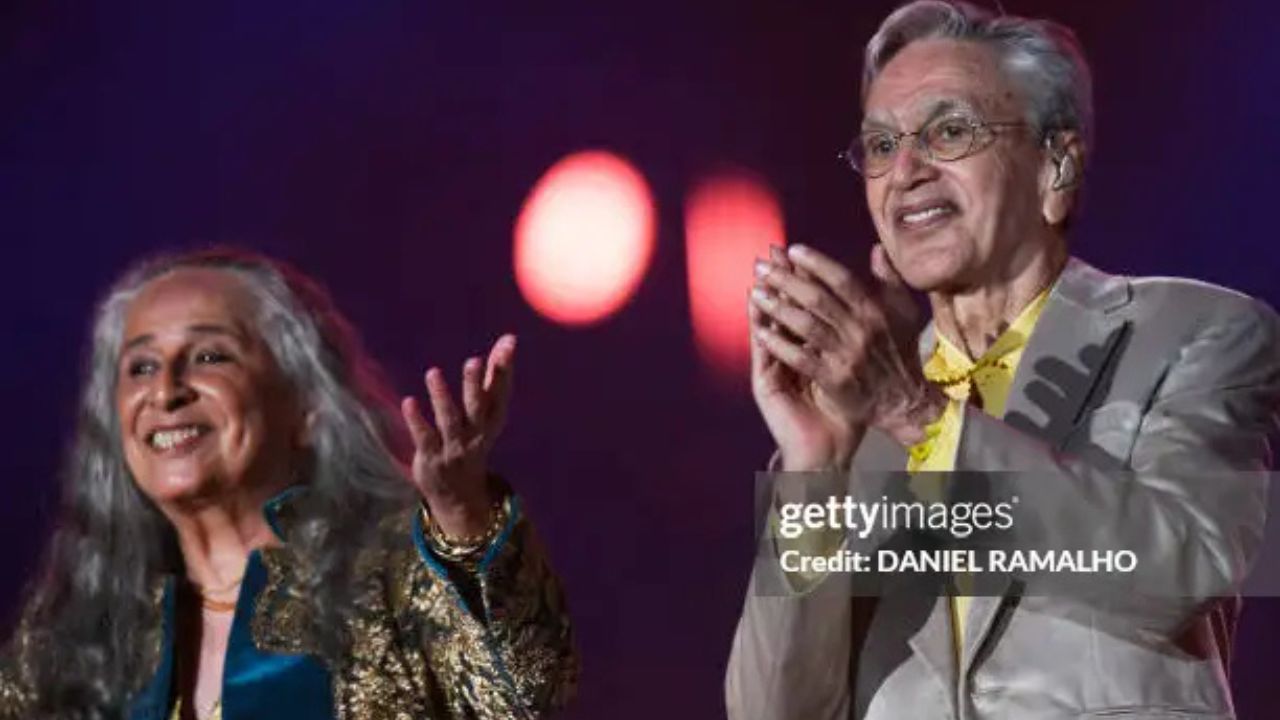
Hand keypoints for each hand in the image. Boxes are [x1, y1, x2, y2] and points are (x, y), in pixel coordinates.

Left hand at [400, 334, 515, 536]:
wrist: (460, 493)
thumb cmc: (473, 439)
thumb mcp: (487, 411)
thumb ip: (494, 375)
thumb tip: (510, 338)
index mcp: (492, 420)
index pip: (501, 391)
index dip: (504, 368)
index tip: (508, 342)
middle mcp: (476, 433)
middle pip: (478, 407)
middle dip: (475, 385)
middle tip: (473, 360)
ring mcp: (454, 447)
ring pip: (449, 421)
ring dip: (442, 398)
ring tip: (433, 373)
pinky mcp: (432, 457)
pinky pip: (424, 437)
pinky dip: (417, 421)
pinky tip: (408, 402)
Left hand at [751, 244, 944, 449]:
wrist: (904, 402)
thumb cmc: (900, 353)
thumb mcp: (904, 312)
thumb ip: (889, 280)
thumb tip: (877, 249)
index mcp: (876, 311)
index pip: (841, 279)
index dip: (816, 262)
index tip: (792, 250)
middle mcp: (861, 330)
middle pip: (817, 299)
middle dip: (785, 279)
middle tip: (762, 266)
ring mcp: (846, 356)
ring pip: (805, 326)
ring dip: (777, 308)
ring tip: (755, 293)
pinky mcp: (834, 380)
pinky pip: (800, 358)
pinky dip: (779, 345)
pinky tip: (760, 333)